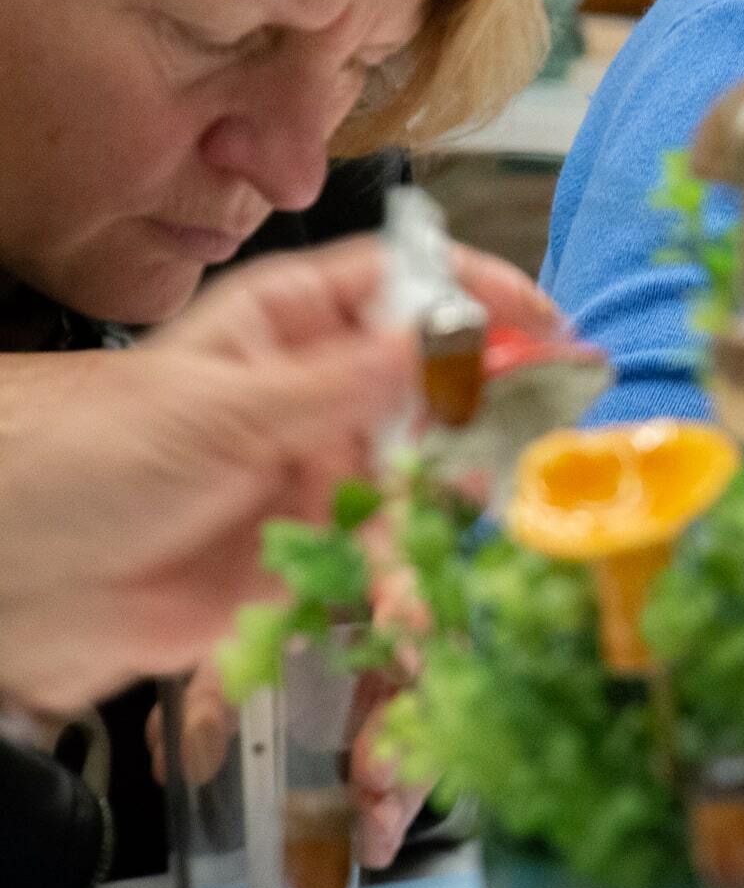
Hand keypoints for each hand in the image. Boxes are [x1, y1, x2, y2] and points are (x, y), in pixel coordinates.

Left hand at [0, 236, 561, 713]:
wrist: (9, 576)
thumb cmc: (83, 458)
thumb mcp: (224, 407)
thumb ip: (348, 381)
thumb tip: (451, 336)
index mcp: (285, 328)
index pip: (401, 287)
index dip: (477, 295)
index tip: (546, 322)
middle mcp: (308, 397)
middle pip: (429, 390)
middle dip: (479, 417)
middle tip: (533, 437)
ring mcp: (308, 479)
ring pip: (416, 483)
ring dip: (439, 513)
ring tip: (446, 537)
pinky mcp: (302, 561)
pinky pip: (380, 565)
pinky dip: (404, 583)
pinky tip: (406, 600)